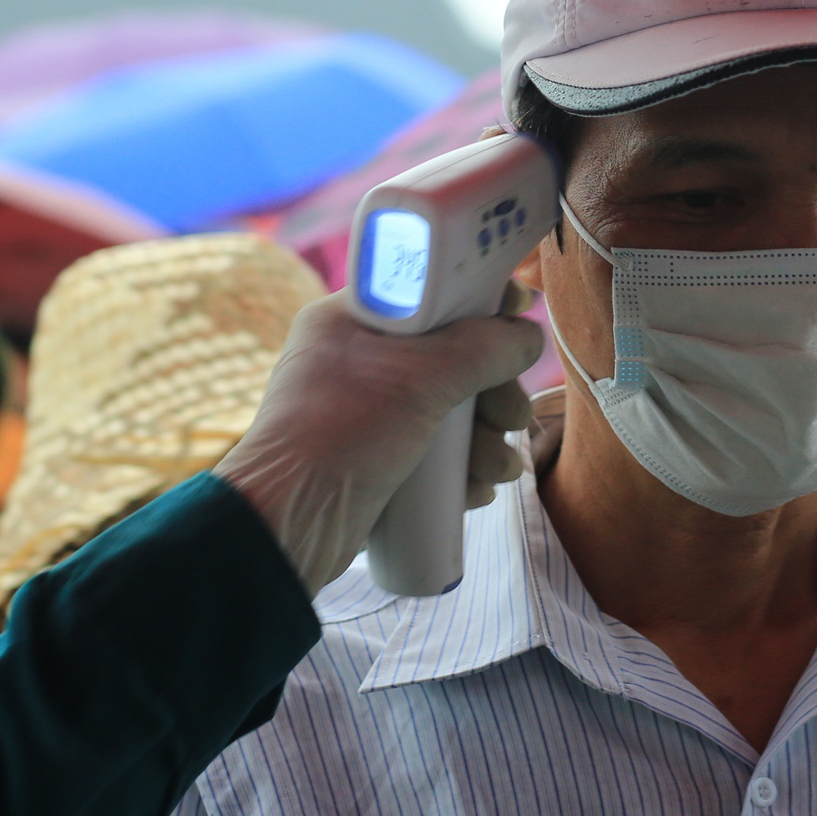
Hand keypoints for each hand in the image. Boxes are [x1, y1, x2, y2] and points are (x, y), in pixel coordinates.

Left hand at [215, 283, 542, 592]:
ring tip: (496, 470)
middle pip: (451, 355)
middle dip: (493, 392)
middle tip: (511, 418)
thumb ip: (484, 348)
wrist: (289, 525)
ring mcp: (367, 412)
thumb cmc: (344, 432)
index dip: (479, 299)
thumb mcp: (423, 377)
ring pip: (449, 410)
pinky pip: (434, 451)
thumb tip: (527, 337)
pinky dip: (461, 468)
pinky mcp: (375, 459)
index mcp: (354, 318)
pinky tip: (474, 489)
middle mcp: (358, 359)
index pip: (429, 290)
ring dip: (485, 439)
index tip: (520, 311)